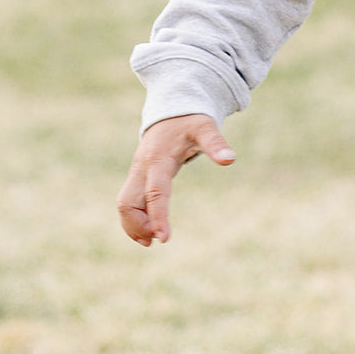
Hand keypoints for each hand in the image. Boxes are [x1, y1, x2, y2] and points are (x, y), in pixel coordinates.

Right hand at [117, 113, 234, 245]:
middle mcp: (141, 168)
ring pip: (124, 204)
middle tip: (158, 240)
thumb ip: (215, 143)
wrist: (170, 112)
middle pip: (128, 202)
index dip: (157, 215)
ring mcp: (136, 173)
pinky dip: (134, 219)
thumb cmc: (189, 121)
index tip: (163, 238)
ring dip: (133, 225)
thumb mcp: (204, 127)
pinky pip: (128, 202)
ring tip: (152, 241)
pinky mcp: (136, 178)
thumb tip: (230, 159)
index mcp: (158, 159)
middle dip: (138, 225)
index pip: (154, 192)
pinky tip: (147, 232)